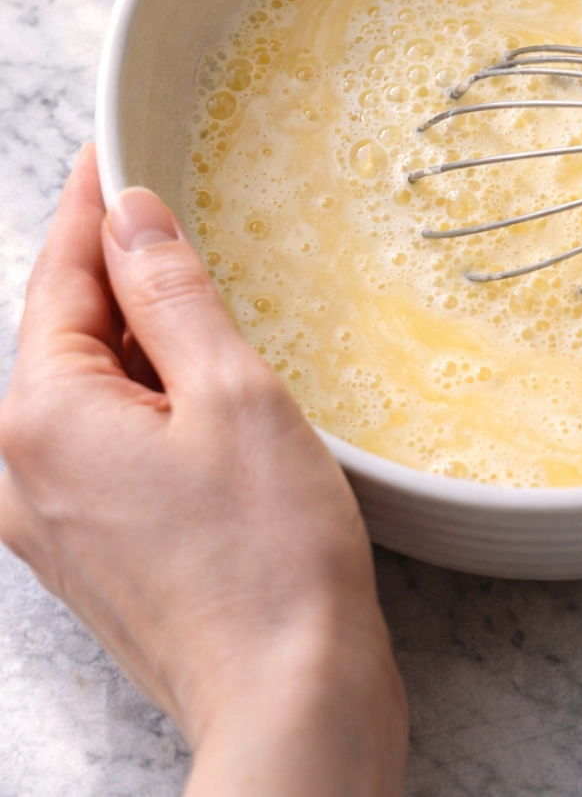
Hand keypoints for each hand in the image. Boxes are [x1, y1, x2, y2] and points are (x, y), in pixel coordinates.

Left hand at [0, 146, 406, 794]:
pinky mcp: (92, 549)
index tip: (113, 149)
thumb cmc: (269, 555)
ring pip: (88, 387)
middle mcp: (22, 469)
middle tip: (167, 204)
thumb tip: (132, 217)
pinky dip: (145, 397)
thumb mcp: (231, 393)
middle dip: (115, 266)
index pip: (60, 275)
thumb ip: (171, 293)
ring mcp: (51, 517)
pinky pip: (103, 441)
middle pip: (66, 331)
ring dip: (137, 334)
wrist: (287, 701)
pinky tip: (198, 384)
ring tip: (195, 288)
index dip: (92, 205)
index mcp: (43, 416)